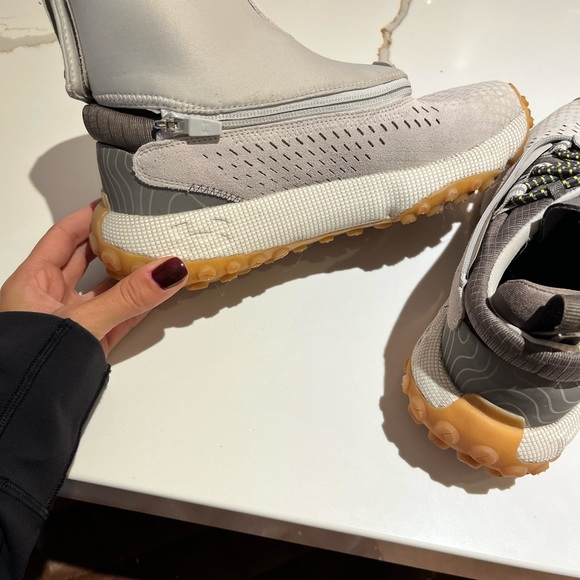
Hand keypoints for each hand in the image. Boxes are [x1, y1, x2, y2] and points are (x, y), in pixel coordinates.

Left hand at [0, 202, 188, 356]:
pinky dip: (138, 306)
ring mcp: (73, 322)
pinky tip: (158, 292)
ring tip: (159, 256)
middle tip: (143, 226)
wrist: (24, 412)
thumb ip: (128, 298)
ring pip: (106, 290)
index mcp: (33, 281)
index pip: (63, 236)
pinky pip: (118, 317)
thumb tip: (171, 269)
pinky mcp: (89, 344)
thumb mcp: (82, 322)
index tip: (114, 201)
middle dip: (114, 242)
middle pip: (87, 260)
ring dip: (131, 276)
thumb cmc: (33, 360)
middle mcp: (51, 298)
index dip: (87, 216)